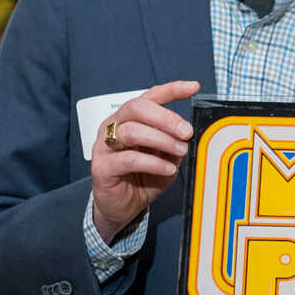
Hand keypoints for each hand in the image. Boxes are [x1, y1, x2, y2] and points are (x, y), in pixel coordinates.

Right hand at [91, 80, 199, 242]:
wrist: (122, 207)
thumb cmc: (144, 177)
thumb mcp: (167, 155)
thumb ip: (176, 140)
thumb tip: (192, 131)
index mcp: (131, 118)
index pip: (150, 96)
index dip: (172, 89)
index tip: (193, 87)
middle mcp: (115, 126)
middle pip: (137, 107)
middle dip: (166, 117)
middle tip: (186, 131)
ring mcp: (105, 145)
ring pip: (132, 130)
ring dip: (162, 140)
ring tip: (181, 150)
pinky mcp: (102, 167)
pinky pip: (129, 159)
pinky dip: (153, 163)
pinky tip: (167, 169)